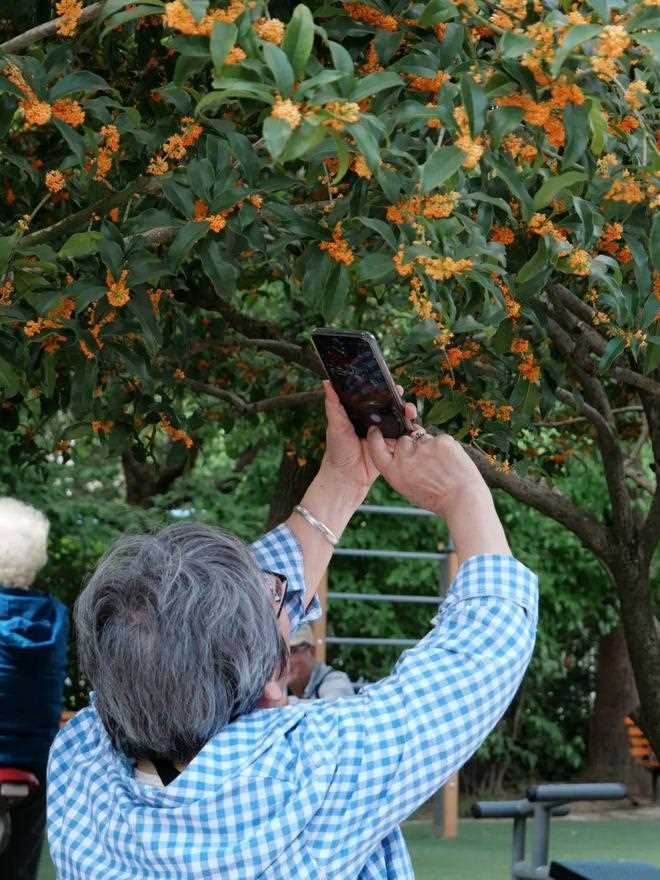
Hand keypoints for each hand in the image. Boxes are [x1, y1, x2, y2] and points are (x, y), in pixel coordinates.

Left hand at [321, 380, 416, 493]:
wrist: (347, 477)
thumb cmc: (338, 450)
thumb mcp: (335, 425)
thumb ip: (333, 405)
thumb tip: (326, 383)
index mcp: (362, 414)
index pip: (376, 397)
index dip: (385, 389)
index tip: (391, 384)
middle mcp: (376, 422)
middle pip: (392, 406)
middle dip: (400, 400)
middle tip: (401, 395)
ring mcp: (386, 434)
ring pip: (401, 419)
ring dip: (408, 413)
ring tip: (409, 411)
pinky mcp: (393, 447)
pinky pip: (405, 437)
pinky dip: (411, 431)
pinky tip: (413, 426)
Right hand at [366, 428, 509, 560]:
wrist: (463, 500)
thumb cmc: (436, 497)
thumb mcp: (407, 487)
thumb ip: (399, 467)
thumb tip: (401, 447)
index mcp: (393, 472)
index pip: (376, 446)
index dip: (375, 436)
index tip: (376, 430)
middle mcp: (405, 457)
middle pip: (403, 440)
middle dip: (412, 446)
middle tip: (427, 464)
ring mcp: (423, 446)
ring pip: (423, 438)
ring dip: (430, 447)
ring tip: (442, 467)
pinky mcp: (441, 440)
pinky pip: (440, 438)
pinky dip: (445, 448)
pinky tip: (451, 463)